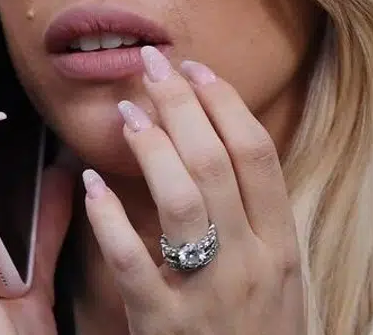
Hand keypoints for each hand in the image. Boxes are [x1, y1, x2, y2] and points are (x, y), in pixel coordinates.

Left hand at [81, 46, 305, 334]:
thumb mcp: (277, 280)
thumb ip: (254, 221)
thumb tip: (220, 146)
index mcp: (282, 246)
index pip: (258, 153)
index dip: (225, 102)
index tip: (195, 66)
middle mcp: (252, 263)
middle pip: (217, 162)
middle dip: (182, 103)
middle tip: (150, 65)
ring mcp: (210, 294)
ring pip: (183, 200)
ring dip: (152, 147)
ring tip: (127, 114)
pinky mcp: (165, 325)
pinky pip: (135, 261)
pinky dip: (110, 218)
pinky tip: (90, 186)